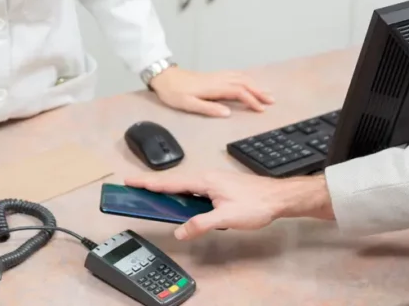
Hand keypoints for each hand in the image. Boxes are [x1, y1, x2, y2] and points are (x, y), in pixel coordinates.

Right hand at [125, 169, 333, 239]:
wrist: (278, 197)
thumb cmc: (257, 203)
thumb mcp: (227, 217)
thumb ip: (201, 224)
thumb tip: (180, 231)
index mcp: (204, 180)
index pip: (170, 182)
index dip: (148, 183)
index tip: (130, 181)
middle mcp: (207, 177)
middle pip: (173, 182)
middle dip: (152, 185)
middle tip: (133, 189)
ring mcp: (213, 181)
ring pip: (184, 185)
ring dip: (167, 190)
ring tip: (151, 195)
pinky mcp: (219, 187)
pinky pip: (193, 189)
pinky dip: (181, 194)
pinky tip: (180, 202)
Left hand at [149, 67, 273, 116]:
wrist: (164, 77)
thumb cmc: (174, 92)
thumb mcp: (188, 104)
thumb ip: (208, 108)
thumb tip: (227, 113)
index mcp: (214, 87)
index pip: (239, 92)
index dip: (251, 100)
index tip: (260, 109)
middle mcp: (218, 79)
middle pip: (244, 83)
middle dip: (259, 91)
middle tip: (271, 101)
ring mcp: (217, 76)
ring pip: (241, 77)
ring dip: (255, 84)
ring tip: (266, 93)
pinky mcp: (214, 76)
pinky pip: (235, 75)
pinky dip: (246, 79)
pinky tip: (249, 82)